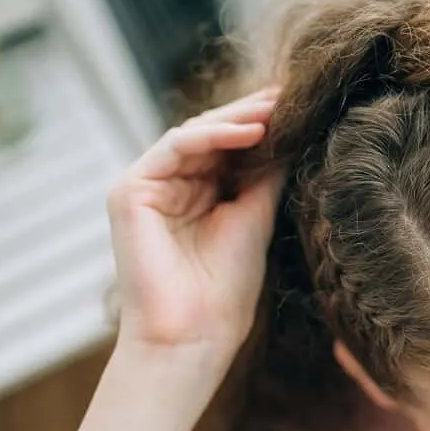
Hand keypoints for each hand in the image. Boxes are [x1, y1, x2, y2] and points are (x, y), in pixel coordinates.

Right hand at [108, 89, 282, 360]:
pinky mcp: (128, 190)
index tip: (301, 108)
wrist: (195, 335)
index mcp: (196, 195)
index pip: (228, 148)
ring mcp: (147, 187)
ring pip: (194, 134)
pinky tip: (251, 132)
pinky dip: (213, 135)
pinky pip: (175, 147)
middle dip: (251, 114)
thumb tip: (292, 134)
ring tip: (276, 111)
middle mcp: (169, 187)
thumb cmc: (226, 289)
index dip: (262, 126)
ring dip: (237, 119)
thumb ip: (265, 175)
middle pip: (211, 135)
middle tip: (291, 95)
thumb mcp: (255, 217)